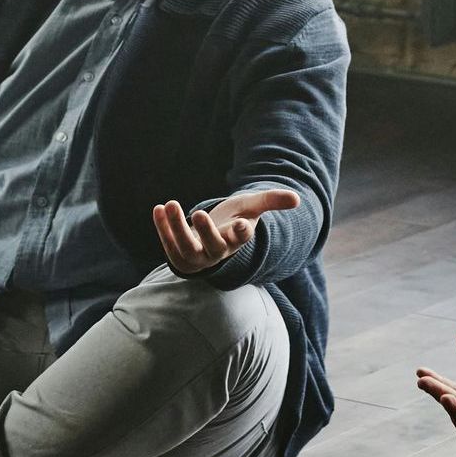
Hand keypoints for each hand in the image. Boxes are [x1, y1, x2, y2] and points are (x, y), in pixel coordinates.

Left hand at [152, 189, 299, 276]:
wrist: (210, 238)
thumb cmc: (234, 219)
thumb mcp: (251, 206)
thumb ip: (272, 201)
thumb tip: (297, 199)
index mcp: (236, 240)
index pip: (241, 239)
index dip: (242, 233)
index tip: (243, 224)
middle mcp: (217, 252)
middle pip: (212, 248)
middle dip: (206, 232)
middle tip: (199, 213)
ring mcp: (197, 256)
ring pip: (186, 249)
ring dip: (177, 228)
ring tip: (170, 204)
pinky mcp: (178, 256)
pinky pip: (168, 245)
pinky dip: (162, 229)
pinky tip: (158, 209)